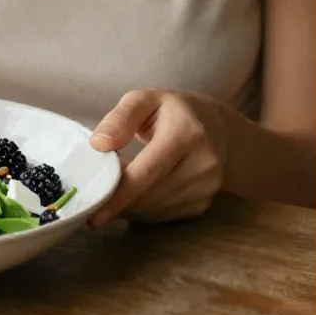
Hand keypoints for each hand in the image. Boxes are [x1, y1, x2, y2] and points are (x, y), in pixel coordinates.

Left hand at [87, 89, 229, 226]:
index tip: (93, 212)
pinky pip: (163, 215)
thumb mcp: (146, 99)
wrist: (221, 130)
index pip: (149, 171)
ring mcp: (206, 189)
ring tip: (110, 191)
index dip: (120, 194)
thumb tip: (98, 144)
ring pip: (155, 210)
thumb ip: (120, 118)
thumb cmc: (176, 111)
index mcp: (186, 134)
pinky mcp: (202, 205)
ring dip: (127, 207)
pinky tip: (132, 196)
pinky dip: (142, 210)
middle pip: (150, 195)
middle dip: (117, 201)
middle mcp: (202, 165)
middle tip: (93, 195)